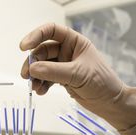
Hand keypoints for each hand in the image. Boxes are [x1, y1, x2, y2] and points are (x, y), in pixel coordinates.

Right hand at [20, 23, 135, 134]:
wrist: (110, 103)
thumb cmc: (102, 83)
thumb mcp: (78, 75)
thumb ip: (54, 71)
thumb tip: (33, 68)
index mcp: (75, 42)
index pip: (52, 31)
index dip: (36, 36)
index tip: (25, 46)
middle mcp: (68, 51)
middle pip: (43, 51)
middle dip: (33, 63)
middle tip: (26, 75)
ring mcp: (64, 65)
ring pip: (42, 66)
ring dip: (35, 76)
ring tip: (34, 87)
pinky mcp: (62, 79)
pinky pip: (46, 78)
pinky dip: (41, 84)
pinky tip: (41, 91)